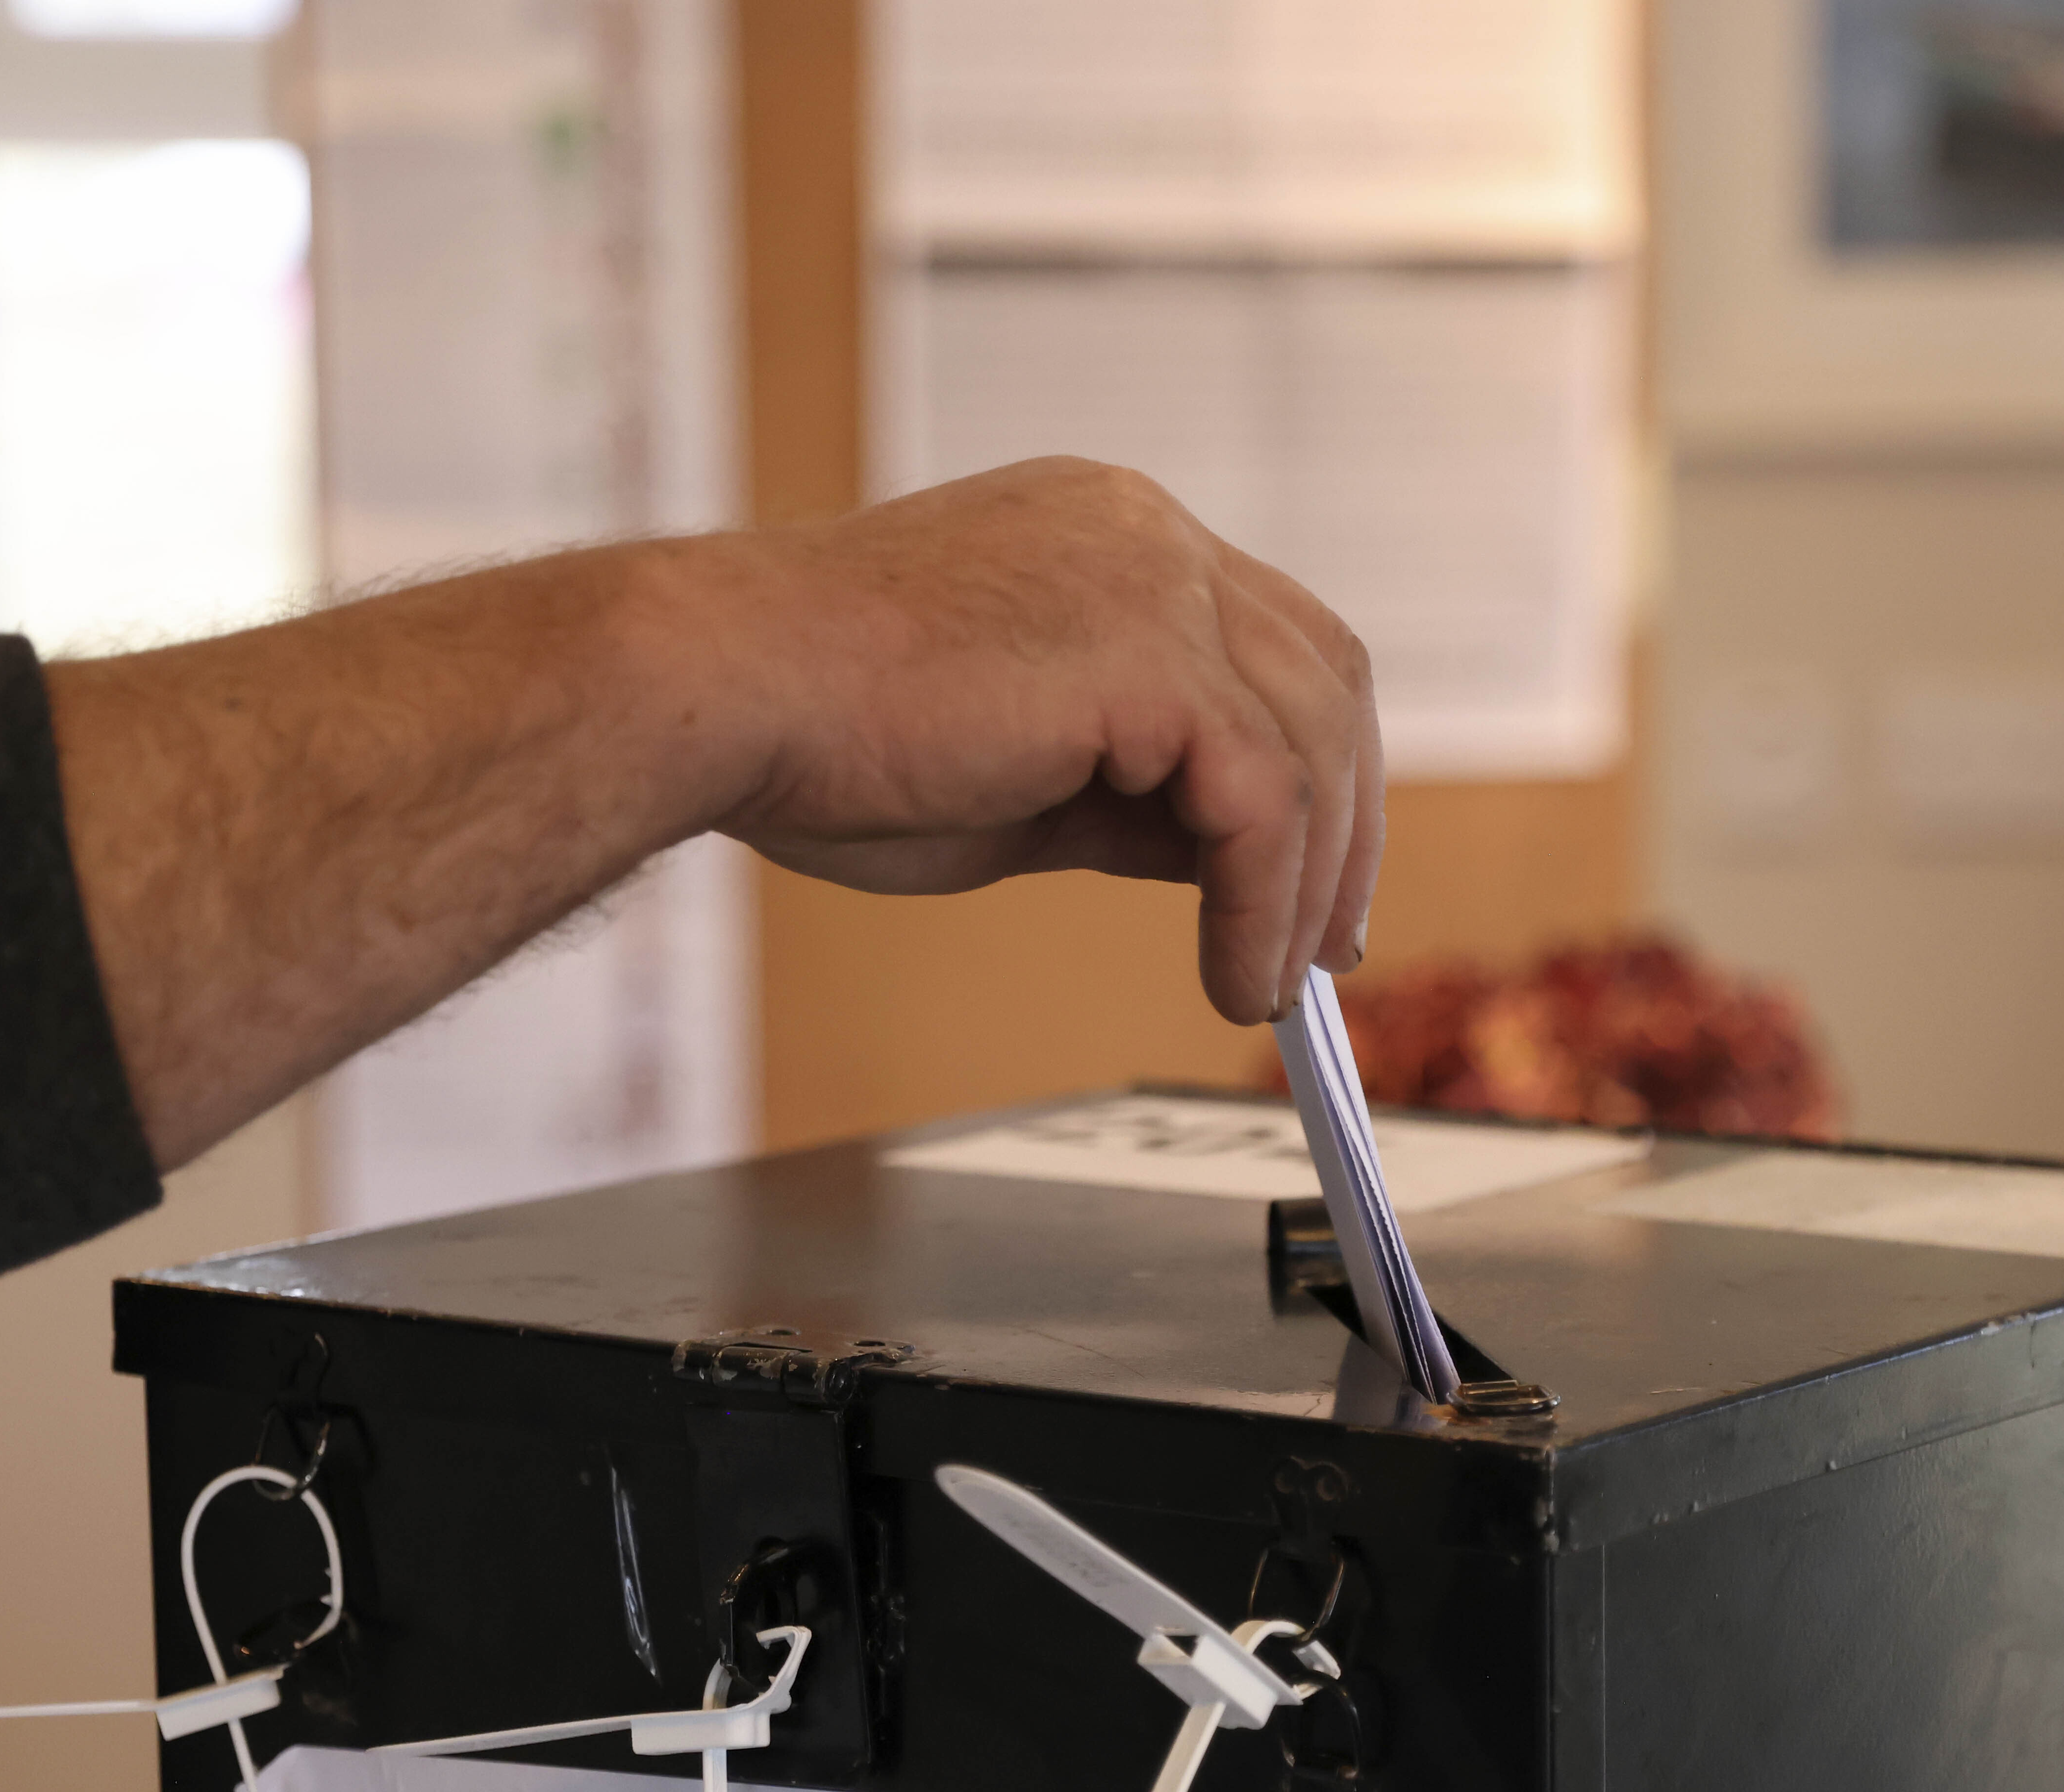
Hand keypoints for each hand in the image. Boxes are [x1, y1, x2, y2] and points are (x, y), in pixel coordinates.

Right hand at [669, 457, 1385, 1025]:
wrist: (716, 693)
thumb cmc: (823, 739)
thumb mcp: (1026, 776)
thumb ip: (1134, 797)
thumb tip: (1232, 863)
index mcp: (1112, 536)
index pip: (1274, 644)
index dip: (1317, 768)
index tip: (1317, 884)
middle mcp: (1144, 532)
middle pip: (1325, 675)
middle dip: (1347, 826)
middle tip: (1328, 952)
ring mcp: (1151, 577)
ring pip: (1308, 742)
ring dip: (1306, 887)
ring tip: (1268, 987)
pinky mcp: (1146, 652)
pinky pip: (1260, 797)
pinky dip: (1262, 902)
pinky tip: (1230, 978)